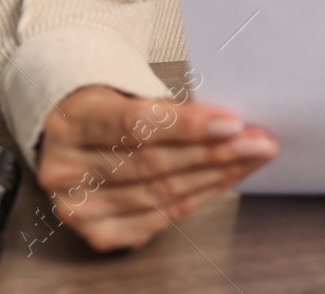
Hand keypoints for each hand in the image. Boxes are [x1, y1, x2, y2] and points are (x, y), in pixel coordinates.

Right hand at [36, 85, 277, 251]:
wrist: (75, 134)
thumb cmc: (110, 108)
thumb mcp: (128, 92)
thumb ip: (169, 109)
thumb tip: (230, 123)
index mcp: (71, 122)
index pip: (136, 125)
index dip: (188, 126)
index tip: (233, 122)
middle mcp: (66, 169)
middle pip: (154, 164)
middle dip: (215, 153)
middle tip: (258, 142)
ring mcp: (77, 206)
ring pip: (160, 194)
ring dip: (216, 177)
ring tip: (251, 159)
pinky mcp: (95, 232)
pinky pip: (158, 219)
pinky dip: (197, 199)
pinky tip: (223, 182)